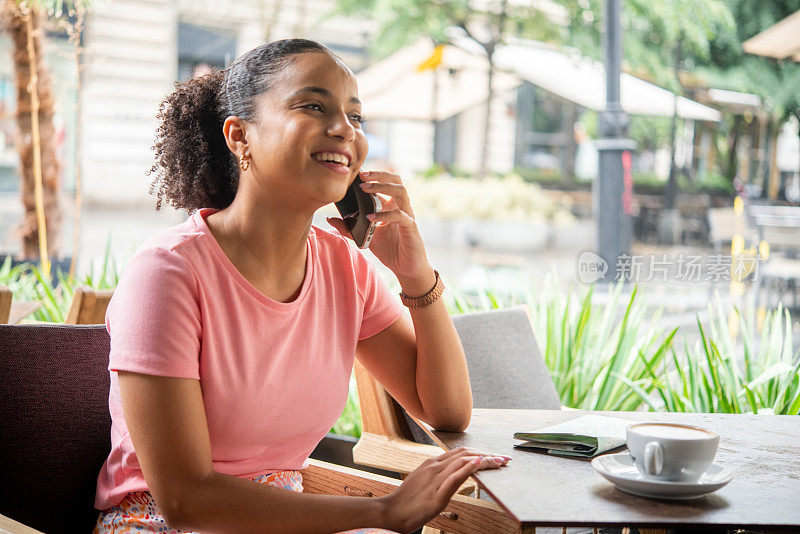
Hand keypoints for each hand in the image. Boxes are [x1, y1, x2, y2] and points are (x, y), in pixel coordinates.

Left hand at [327, 171, 433, 292]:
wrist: (406, 268)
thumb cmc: (390, 250)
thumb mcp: (366, 237)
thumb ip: (349, 228)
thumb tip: (329, 219)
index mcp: (392, 206)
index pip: (386, 183)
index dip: (374, 175)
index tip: (357, 172)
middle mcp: (402, 207)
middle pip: (396, 180)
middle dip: (379, 175)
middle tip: (361, 175)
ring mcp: (408, 216)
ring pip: (401, 191)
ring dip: (382, 187)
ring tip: (365, 188)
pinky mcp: (411, 228)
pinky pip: (399, 216)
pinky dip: (384, 214)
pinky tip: (370, 217)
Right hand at [377, 447, 510, 532]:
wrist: (391, 511)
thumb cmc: (407, 501)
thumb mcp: (423, 482)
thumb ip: (438, 475)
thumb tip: (453, 474)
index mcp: (432, 464)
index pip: (461, 452)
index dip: (479, 452)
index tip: (494, 456)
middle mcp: (435, 467)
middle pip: (466, 454)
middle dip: (488, 454)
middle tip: (504, 459)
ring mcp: (435, 479)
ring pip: (463, 462)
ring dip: (485, 460)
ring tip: (500, 461)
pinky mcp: (437, 494)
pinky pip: (454, 477)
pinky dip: (469, 468)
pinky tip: (480, 464)